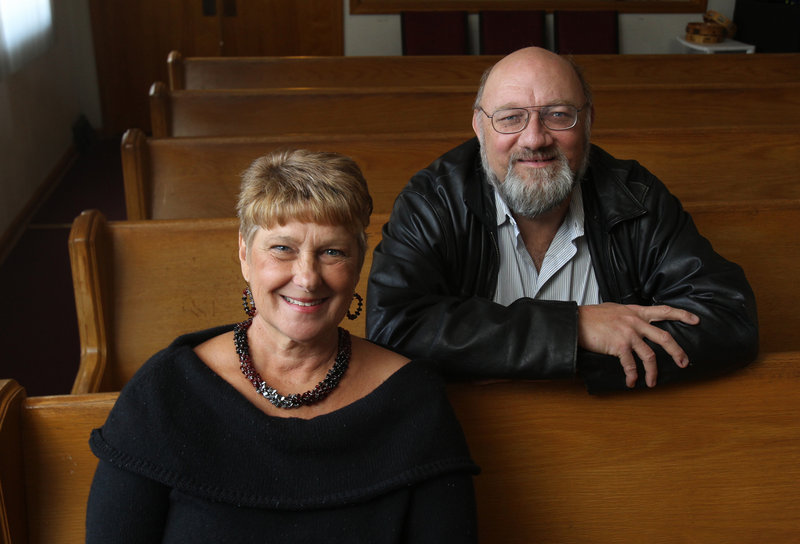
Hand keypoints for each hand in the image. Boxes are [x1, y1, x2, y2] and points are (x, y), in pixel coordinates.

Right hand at [577, 303, 699, 387]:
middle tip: (684, 362)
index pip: (664, 311)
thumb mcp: (615, 309)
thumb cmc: (592, 316)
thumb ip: (628, 315)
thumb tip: (634, 321)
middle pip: (664, 337)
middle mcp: (635, 322)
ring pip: (650, 355)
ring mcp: (628, 333)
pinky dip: (632, 376)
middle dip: (677, 352)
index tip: (695, 320)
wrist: (577, 321)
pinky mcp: (619, 345)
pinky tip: (631, 382)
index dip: (682, 315)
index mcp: (636, 312)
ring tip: (653, 382)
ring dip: (653, 372)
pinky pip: (630, 364)